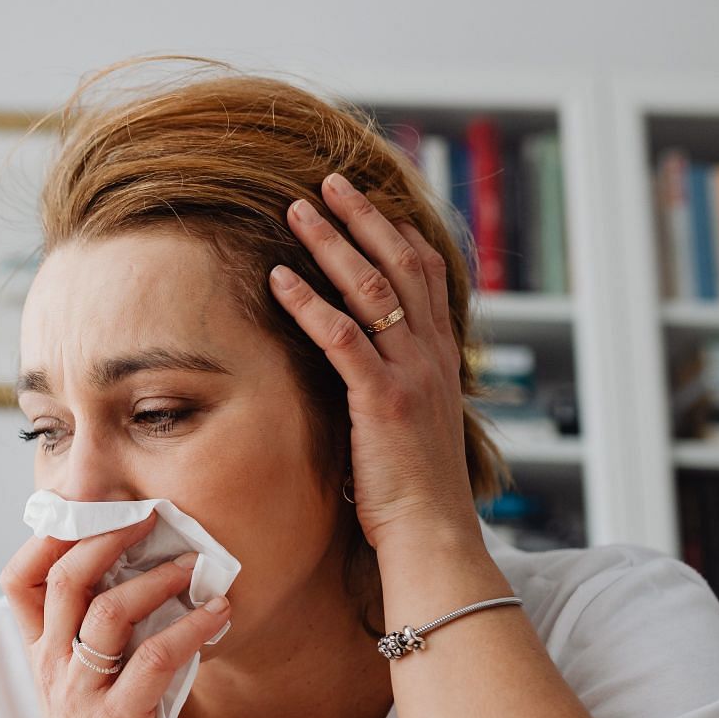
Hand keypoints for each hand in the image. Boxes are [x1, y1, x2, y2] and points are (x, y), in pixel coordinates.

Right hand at [1, 513, 233, 717]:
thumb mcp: (83, 689)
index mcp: (43, 655)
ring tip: (194, 566)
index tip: (91, 510)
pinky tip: (219, 615)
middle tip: (151, 516)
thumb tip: (148, 584)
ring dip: (156, 580)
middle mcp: (54, 669)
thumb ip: (99, 642)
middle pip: (63, 579)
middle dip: (107, 536)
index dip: (47, 538)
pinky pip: (154, 660)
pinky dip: (191, 629)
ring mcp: (82, 696)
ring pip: (107, 612)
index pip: (19, 580)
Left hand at [270, 172, 484, 551]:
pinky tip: (277, 279)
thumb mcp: (408, 425)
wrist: (432, 535)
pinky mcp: (382, 400)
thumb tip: (361, 371)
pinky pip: (341, 338)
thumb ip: (391, 387)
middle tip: (328, 182)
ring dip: (331, 243)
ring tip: (295, 209)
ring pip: (372, 288)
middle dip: (362, 218)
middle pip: (401, 264)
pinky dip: (307, 303)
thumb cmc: (411, 492)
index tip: (369, 203)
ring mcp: (411, 374)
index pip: (428, 275)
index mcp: (441, 359)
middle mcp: (432, 356)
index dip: (398, 232)